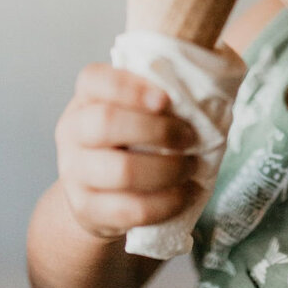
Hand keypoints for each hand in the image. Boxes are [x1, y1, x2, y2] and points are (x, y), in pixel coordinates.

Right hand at [55, 64, 200, 240]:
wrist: (97, 194)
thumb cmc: (132, 140)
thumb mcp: (137, 111)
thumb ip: (164, 92)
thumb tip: (215, 78)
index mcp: (86, 98)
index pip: (94, 78)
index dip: (130, 87)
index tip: (166, 99)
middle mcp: (72, 131)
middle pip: (105, 123)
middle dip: (158, 130)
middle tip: (189, 138)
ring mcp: (75, 172)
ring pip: (120, 171)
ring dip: (168, 170)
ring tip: (192, 167)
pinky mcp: (87, 209)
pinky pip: (130, 209)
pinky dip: (167, 203)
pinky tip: (186, 194)